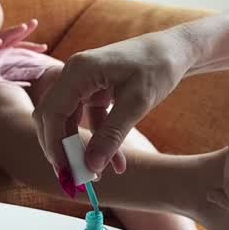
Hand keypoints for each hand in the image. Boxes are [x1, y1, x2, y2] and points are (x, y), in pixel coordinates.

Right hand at [32, 27, 198, 177]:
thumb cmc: (158, 67)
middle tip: (77, 179)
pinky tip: (116, 163)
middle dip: (62, 150)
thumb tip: (91, 166)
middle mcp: (74, 74)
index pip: (52, 113)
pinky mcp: (94, 92)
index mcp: (79, 71)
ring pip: (68, 122)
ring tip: (97, 177)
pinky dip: (98, 141)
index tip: (68, 173)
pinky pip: (87, 120)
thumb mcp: (137, 103)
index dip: (55, 146)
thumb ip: (112, 135)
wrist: (176, 50)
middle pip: (52, 118)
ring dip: (80, 148)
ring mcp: (82, 82)